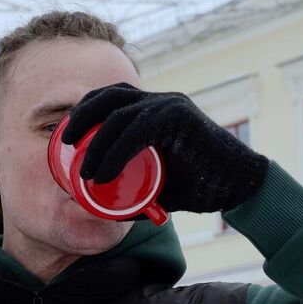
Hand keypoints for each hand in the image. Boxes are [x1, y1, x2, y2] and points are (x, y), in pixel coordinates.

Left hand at [62, 82, 269, 213]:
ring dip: (95, 143)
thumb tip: (100, 207)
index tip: (65, 135)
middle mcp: (161, 100)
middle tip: (64, 142)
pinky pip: (136, 131)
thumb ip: (131, 188)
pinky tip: (103, 173)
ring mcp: (170, 106)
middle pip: (108, 96)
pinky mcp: (179, 118)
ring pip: (119, 115)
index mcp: (153, 108)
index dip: (84, 111)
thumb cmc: (199, 185)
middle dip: (81, 116)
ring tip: (83, 170)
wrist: (238, 186)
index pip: (110, 97)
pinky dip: (115, 152)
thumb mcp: (156, 184)